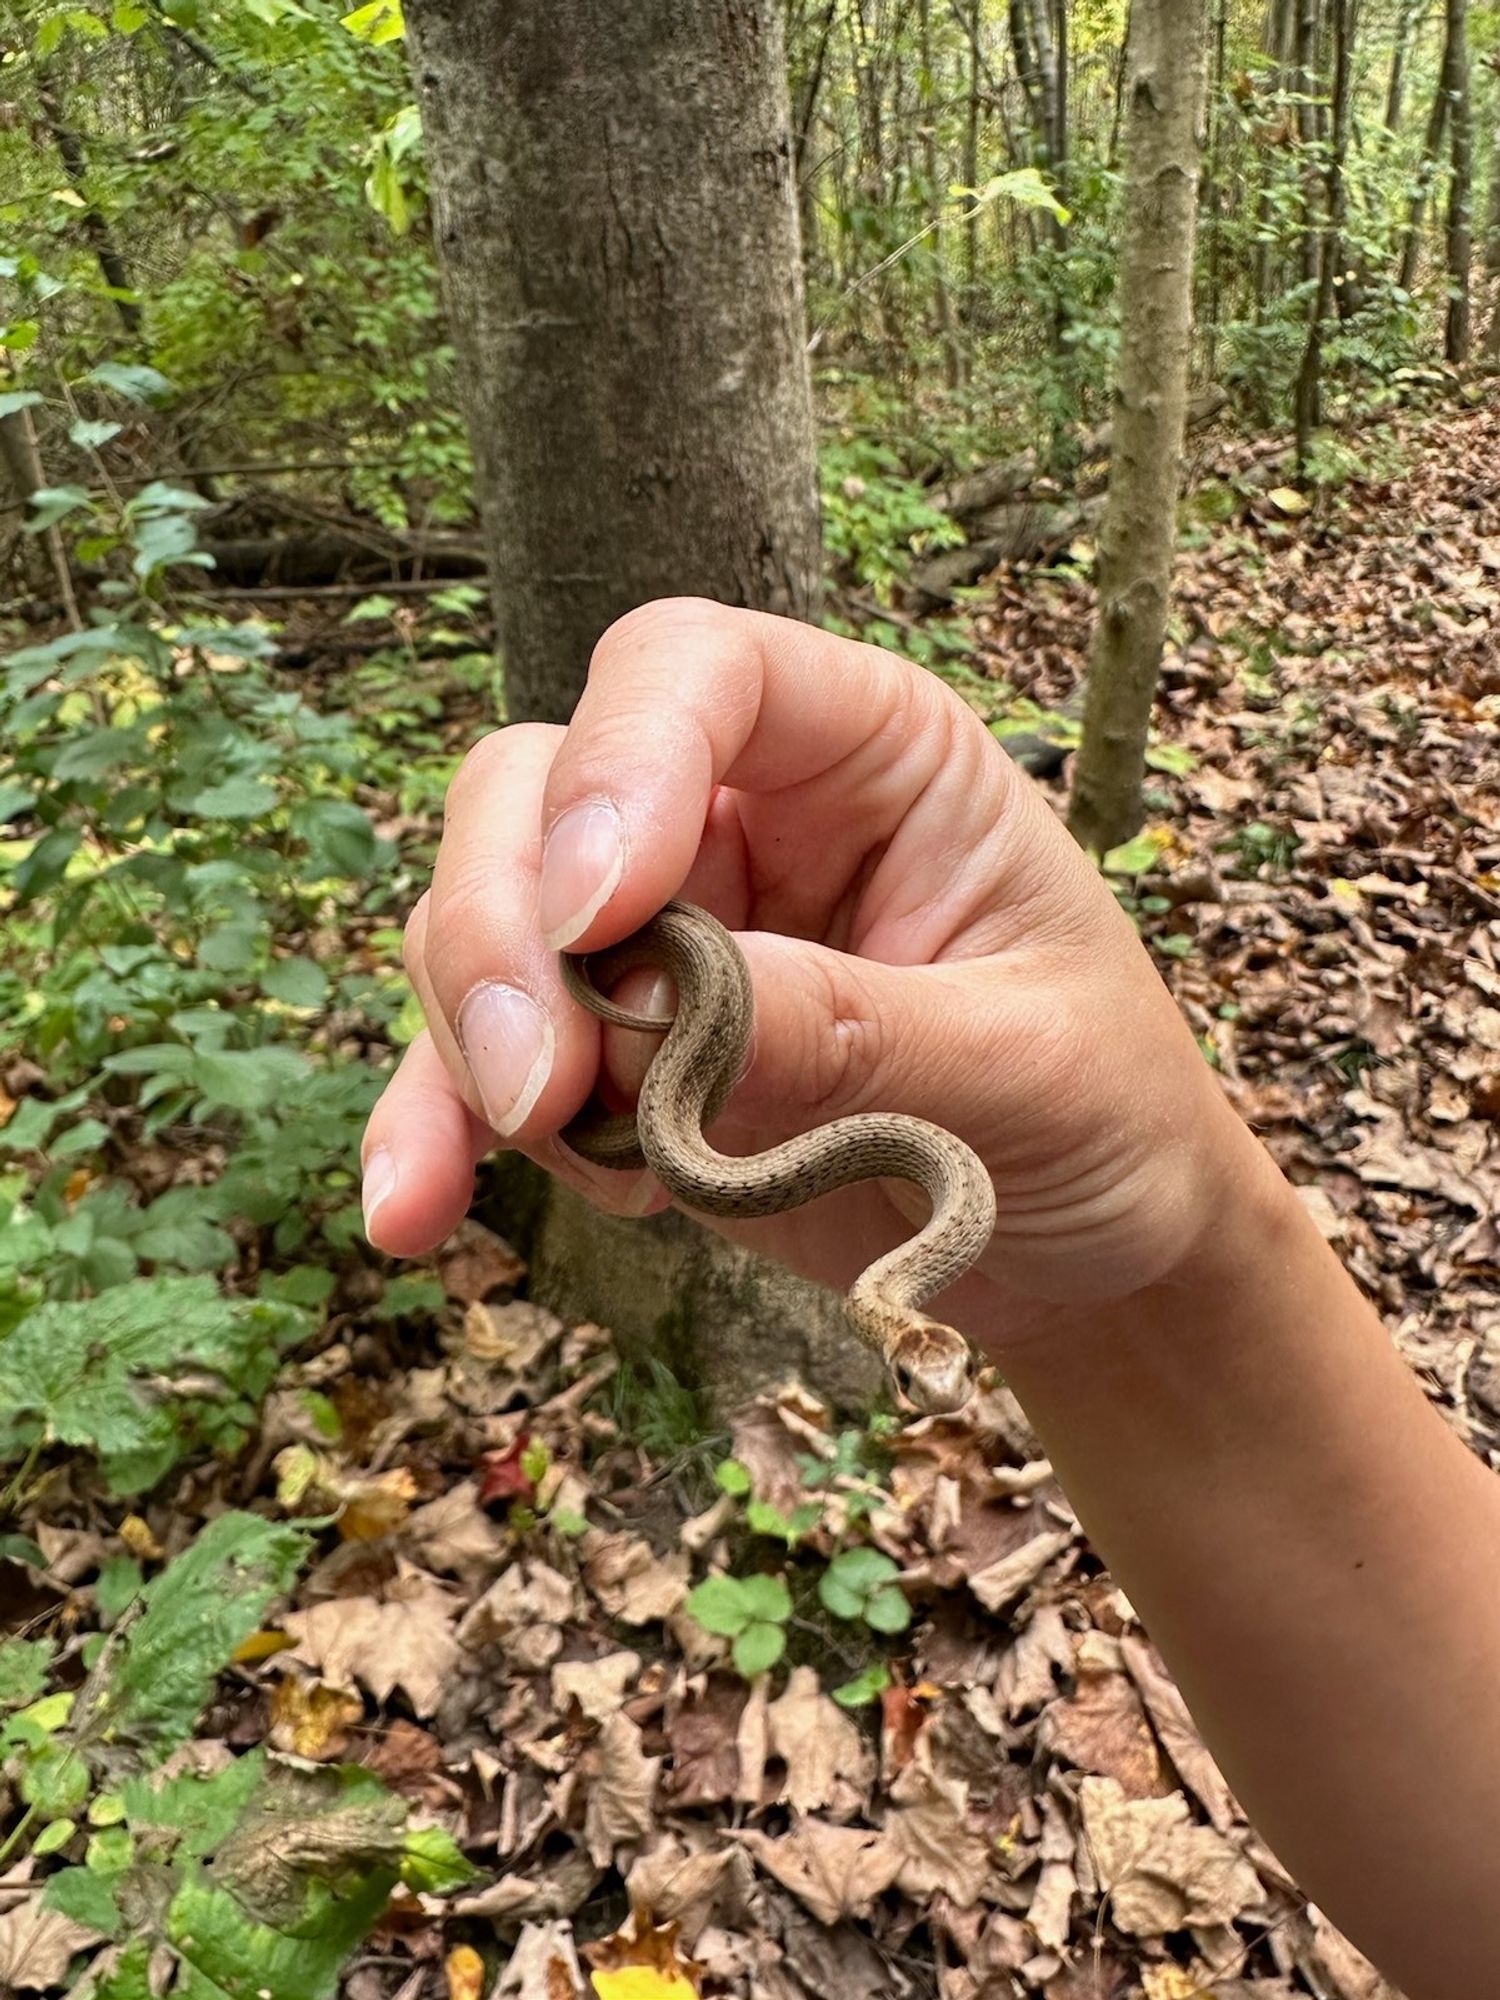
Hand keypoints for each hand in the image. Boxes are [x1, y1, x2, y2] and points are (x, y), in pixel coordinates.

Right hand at [361, 599, 1247, 1353]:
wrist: (1085, 1257)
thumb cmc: (1099, 1115)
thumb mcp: (1025, 1065)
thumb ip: (855, 1027)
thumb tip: (660, 1006)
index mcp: (865, 755)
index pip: (697, 669)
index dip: (623, 760)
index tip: (604, 915)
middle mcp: (737, 819)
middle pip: (536, 787)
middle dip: (503, 925)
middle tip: (541, 1082)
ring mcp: (657, 939)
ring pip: (482, 918)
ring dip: (472, 1032)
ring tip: (534, 1148)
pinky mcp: (613, 1058)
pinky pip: (483, 1062)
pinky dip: (438, 1126)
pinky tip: (413, 1211)